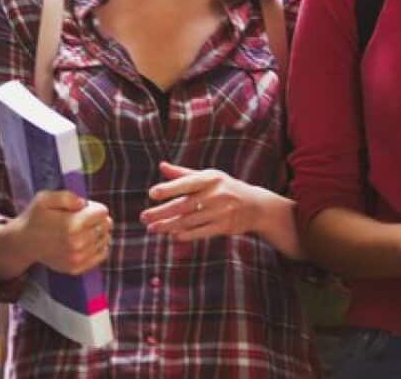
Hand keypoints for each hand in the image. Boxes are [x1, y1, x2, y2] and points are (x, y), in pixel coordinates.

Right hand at [16, 190, 111, 274]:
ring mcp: (78, 258)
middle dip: (98, 219)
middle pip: (106, 226)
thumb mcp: (44, 198)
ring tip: (84, 230)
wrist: (23, 243)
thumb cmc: (35, 217)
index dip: (94, 207)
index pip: (102, 213)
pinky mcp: (77, 268)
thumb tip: (84, 203)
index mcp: (72, 224)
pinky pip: (101, 256)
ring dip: (99, 233)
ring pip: (105, 240)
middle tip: (84, 218)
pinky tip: (87, 241)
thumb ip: (67, 196)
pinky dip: (98, 247)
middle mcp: (78, 243)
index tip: (83, 208)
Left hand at [140, 161, 273, 240]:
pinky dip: (186, 234)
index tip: (152, 193)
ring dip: (169, 225)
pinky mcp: (225, 226)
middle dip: (162, 212)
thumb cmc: (225, 187)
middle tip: (144, 217)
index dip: (169, 188)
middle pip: (184, 205)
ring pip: (189, 220)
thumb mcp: (208, 176)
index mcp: (209, 178)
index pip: (186, 183)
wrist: (256, 206)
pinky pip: (201, 232)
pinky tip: (172, 235)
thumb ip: (183, 173)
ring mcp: (221, 211)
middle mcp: (215, 194)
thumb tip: (162, 166)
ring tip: (152, 228)